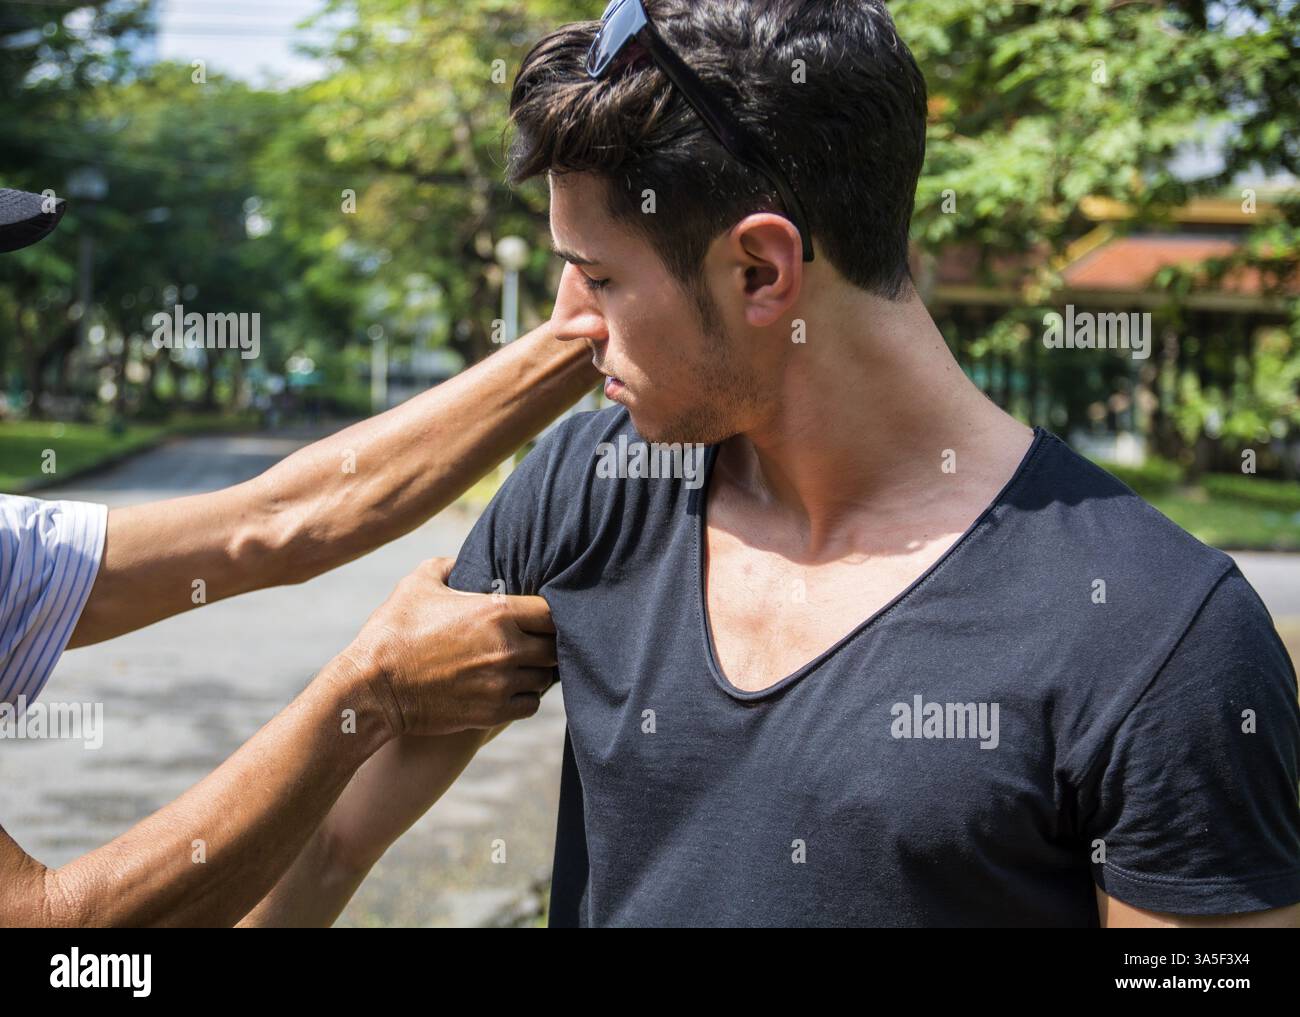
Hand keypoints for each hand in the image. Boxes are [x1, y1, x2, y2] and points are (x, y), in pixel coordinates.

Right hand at [336, 558, 555, 736]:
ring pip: (546, 677)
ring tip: (524, 664)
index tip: (541, 615)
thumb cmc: (393, 632)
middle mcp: (506, 648)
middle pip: (556, 646)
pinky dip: (526, 696)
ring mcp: (501, 683)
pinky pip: (531, 704)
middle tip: (537, 641)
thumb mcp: (416, 585)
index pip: (552, 612)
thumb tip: (458, 559)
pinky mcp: (492, 712)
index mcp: (496, 612)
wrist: (372, 688)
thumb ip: (446, 565)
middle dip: (549, 642)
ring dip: (538, 670)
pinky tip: (511, 687)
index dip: (552, 613)